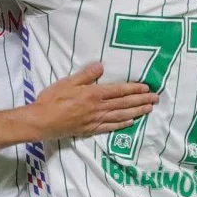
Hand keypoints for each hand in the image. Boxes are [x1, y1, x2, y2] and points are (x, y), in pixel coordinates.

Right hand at [34, 63, 157, 138]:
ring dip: (137, 112)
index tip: (147, 88)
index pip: (118, 90)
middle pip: (124, 103)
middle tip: (155, 98)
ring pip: (121, 115)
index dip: (134, 89)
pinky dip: (123, 124)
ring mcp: (96, 120)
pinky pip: (111, 127)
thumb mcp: (66, 82)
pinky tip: (131, 122)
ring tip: (149, 109)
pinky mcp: (91, 129)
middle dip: (141, 100)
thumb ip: (85, 75)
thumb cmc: (51, 100)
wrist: (42, 122)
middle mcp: (98, 108)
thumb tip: (101, 66)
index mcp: (93, 94)